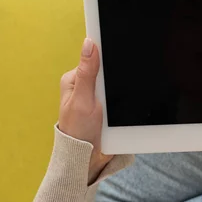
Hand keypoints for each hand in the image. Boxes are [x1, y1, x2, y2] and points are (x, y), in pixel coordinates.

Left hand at [58, 38, 113, 184]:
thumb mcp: (83, 100)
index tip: (119, 57)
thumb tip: (89, 43)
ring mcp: (97, 97)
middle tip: (114, 94)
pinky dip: (124, 103)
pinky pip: (120, 99)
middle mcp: (85, 86)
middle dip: (116, 79)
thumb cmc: (78, 131)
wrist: (88, 158)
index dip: (107, 55)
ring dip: (122, 93)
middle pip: (108, 71)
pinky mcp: (108, 108)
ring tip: (118, 105)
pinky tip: (125, 108)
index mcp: (75, 79)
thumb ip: (87, 73)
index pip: (93, 58)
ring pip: (116, 85)